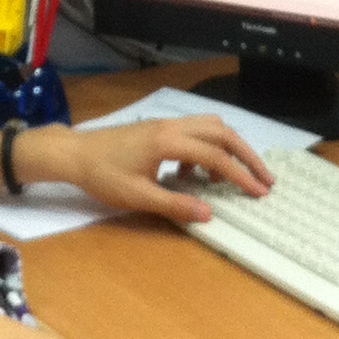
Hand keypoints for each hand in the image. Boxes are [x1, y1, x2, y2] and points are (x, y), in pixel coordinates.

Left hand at [24, 115, 271, 225]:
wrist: (74, 154)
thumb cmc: (103, 176)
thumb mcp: (138, 197)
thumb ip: (175, 204)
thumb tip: (208, 214)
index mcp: (169, 142)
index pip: (216, 157)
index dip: (240, 176)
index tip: (258, 192)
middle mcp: (173, 126)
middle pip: (222, 133)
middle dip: (246, 155)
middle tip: (264, 179)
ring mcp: (166, 124)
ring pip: (210, 127)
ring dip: (227, 149)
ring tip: (229, 179)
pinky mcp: (159, 128)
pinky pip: (195, 131)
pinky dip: (206, 148)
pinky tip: (195, 173)